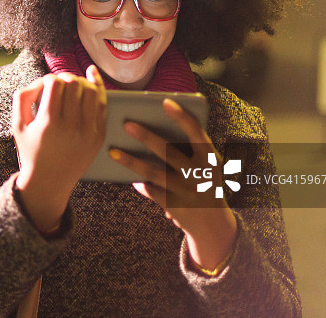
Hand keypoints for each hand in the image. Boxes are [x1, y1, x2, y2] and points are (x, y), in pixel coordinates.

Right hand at [12, 66, 105, 232]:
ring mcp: (88, 131)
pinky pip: (102, 105)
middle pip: (74, 84)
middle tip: (60, 84)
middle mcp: (70, 126)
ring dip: (81, 83)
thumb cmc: (31, 151)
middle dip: (66, 78)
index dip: (49, 79)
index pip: (55, 83)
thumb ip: (22, 98)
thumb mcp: (18, 126)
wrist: (50, 181)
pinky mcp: (98, 135)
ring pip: (91, 91)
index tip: (46, 86)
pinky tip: (91, 79)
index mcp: (48, 122)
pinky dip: (97, 90)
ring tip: (73, 86)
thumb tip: (40, 80)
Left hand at [109, 98, 236, 270]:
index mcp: (210, 158)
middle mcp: (199, 173)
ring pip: (153, 173)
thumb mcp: (205, 165)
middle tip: (126, 124)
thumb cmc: (204, 182)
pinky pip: (150, 190)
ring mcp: (185, 190)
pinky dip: (138, 182)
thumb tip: (152, 129)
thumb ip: (188, 149)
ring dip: (131, 161)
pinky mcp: (173, 205)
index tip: (165, 102)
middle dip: (146, 137)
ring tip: (112, 151)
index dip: (181, 116)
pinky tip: (127, 175)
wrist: (214, 224)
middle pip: (168, 152)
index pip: (196, 132)